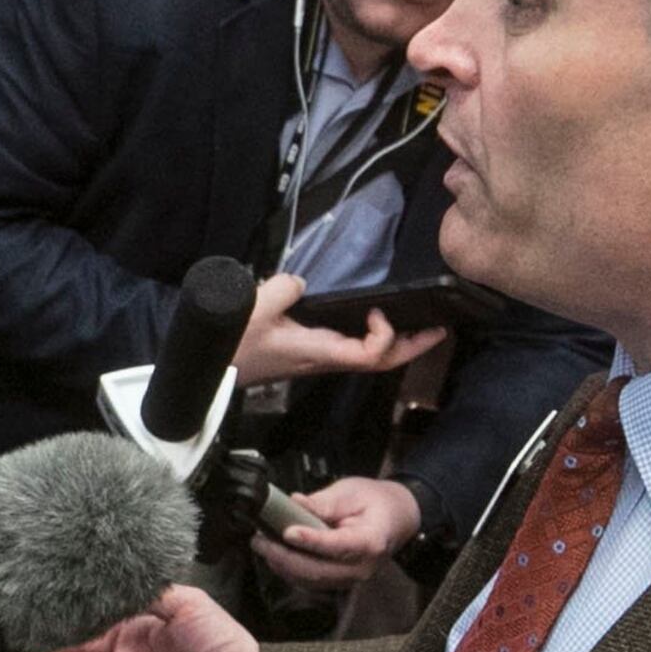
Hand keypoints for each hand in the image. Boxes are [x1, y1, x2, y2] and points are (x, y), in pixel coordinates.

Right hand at [231, 270, 447, 387]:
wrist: (209, 368)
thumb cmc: (232, 344)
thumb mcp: (256, 308)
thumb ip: (285, 287)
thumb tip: (301, 282)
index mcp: (319, 351)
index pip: (370, 355)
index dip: (386, 335)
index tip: (380, 308)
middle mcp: (326, 360)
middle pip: (380, 362)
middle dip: (413, 346)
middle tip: (440, 328)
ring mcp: (319, 359)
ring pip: (369, 358)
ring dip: (396, 342)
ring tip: (417, 323)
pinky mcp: (310, 353)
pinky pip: (353, 349)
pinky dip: (373, 338)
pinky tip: (374, 321)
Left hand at [254, 476, 422, 593]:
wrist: (395, 518)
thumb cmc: (375, 502)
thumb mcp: (352, 492)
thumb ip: (324, 502)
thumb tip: (295, 503)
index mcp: (370, 542)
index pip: (338, 546)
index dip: (311, 540)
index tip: (287, 532)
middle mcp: (362, 567)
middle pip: (319, 571)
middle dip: (284, 557)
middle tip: (260, 541)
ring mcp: (351, 578)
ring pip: (311, 580)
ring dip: (282, 565)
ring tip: (261, 545)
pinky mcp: (339, 581)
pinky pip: (311, 581)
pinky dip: (289, 570)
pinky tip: (274, 555)